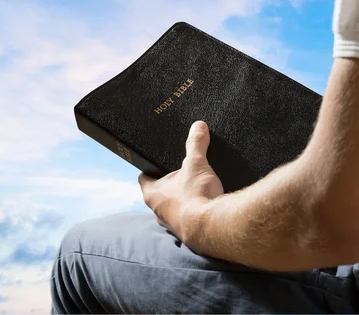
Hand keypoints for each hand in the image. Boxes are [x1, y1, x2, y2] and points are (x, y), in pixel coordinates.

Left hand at [138, 120, 223, 236]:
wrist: (213, 227)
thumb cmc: (196, 196)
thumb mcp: (196, 164)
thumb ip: (195, 144)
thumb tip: (198, 126)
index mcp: (152, 193)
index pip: (144, 178)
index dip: (151, 169)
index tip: (158, 163)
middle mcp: (157, 211)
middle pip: (159, 193)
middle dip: (171, 185)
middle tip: (183, 174)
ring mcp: (172, 224)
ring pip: (173, 209)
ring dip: (182, 201)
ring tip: (196, 189)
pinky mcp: (187, 233)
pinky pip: (188, 220)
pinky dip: (194, 213)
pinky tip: (206, 206)